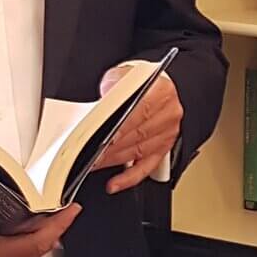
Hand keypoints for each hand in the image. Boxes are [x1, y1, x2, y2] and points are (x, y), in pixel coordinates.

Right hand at [0, 193, 79, 256]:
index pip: (36, 243)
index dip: (58, 226)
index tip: (71, 210)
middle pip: (40, 247)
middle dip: (56, 225)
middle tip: (66, 203)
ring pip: (34, 251)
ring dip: (46, 231)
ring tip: (54, 209)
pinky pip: (24, 252)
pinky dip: (34, 236)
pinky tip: (34, 221)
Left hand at [94, 65, 182, 192]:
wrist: (160, 87)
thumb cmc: (141, 81)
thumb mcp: (125, 72)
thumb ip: (114, 83)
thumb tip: (104, 97)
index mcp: (161, 91)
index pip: (138, 112)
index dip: (120, 127)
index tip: (102, 137)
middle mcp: (168, 114)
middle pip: (136, 135)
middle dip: (109, 148)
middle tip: (88, 155)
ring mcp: (167, 134)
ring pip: (137, 152)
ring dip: (113, 161)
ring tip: (92, 165)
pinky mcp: (163, 149)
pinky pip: (146, 168)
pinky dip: (129, 178)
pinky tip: (114, 183)